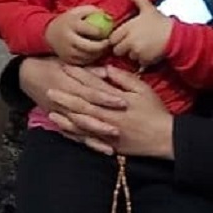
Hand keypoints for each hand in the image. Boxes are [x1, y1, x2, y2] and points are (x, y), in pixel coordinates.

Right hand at [17, 57, 119, 154]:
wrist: (27, 74)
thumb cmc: (49, 64)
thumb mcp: (66, 61)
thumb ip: (87, 70)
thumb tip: (107, 72)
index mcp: (68, 84)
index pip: (89, 92)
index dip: (105, 98)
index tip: (122, 101)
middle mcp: (63, 102)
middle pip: (85, 114)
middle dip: (101, 123)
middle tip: (118, 130)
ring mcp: (60, 114)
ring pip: (78, 128)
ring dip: (93, 138)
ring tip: (110, 148)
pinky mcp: (57, 122)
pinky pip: (72, 135)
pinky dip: (84, 143)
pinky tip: (98, 150)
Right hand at [44, 5, 111, 64]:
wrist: (50, 33)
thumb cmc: (70, 20)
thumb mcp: (79, 11)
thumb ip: (93, 11)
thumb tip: (109, 17)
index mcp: (72, 24)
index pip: (92, 30)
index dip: (102, 32)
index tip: (107, 32)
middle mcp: (69, 39)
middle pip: (90, 46)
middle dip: (102, 46)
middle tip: (108, 43)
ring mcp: (67, 51)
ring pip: (88, 56)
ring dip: (98, 53)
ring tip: (102, 47)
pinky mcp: (67, 59)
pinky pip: (83, 62)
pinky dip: (91, 58)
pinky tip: (94, 53)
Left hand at [48, 65, 174, 159]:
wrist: (164, 138)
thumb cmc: (155, 111)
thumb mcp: (142, 89)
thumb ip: (123, 78)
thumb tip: (106, 69)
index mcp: (115, 101)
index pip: (92, 86)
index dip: (78, 76)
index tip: (66, 67)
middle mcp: (107, 117)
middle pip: (81, 105)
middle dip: (64, 97)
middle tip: (48, 90)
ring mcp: (106, 132)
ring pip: (80, 124)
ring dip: (65, 117)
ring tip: (50, 111)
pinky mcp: (108, 144)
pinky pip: (87, 140)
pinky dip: (74, 135)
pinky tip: (65, 130)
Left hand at [108, 0, 171, 66]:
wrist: (175, 37)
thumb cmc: (161, 23)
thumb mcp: (148, 8)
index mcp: (128, 28)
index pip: (113, 38)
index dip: (117, 38)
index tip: (122, 37)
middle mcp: (130, 41)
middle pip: (117, 50)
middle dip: (123, 48)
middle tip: (131, 43)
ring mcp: (137, 51)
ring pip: (128, 57)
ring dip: (132, 54)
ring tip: (142, 47)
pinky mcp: (144, 60)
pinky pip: (138, 62)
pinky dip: (142, 60)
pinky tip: (148, 53)